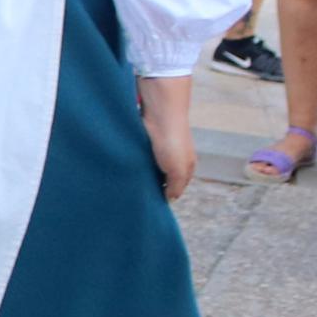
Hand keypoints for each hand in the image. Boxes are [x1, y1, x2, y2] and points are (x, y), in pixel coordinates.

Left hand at [137, 75, 194, 200]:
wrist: (159, 114)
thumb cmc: (172, 141)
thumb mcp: (177, 170)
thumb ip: (175, 186)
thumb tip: (170, 198)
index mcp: (187, 165)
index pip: (178, 186)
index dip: (168, 194)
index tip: (154, 203)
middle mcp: (175, 157)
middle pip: (164, 177)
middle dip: (154, 184)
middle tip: (141, 195)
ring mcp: (161, 149)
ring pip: (152, 168)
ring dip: (144, 174)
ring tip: (132, 183)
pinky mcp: (148, 141)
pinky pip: (142, 157)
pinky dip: (137, 162)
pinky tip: (130, 167)